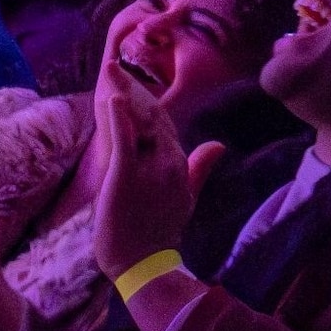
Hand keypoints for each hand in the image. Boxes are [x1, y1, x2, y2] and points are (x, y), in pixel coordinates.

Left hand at [91, 55, 223, 280]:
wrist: (143, 264)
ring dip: (124, 92)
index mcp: (179, 165)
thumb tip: (218, 144)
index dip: (148, 103)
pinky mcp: (125, 174)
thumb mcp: (186, 197)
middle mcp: (168, 162)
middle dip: (135, 90)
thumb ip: (200, 168)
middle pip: (153, 117)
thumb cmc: (158, 233)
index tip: (131, 83)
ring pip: (139, 122)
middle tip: (115, 66)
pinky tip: (113, 96)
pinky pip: (124, 139)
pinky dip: (119, 116)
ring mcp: (148, 168)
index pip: (165, 125)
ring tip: (111, 69)